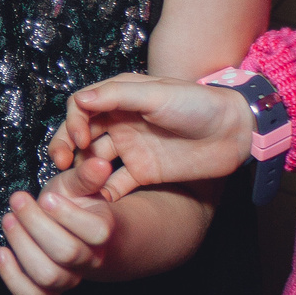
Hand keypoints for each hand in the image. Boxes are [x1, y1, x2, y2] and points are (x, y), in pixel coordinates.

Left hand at [0, 172, 114, 294]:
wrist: (69, 231)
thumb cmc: (72, 204)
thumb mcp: (76, 186)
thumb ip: (85, 177)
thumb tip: (100, 163)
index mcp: (102, 231)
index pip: (95, 232)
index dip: (67, 215)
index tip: (45, 197)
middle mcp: (90, 260)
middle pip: (67, 252)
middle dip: (36, 224)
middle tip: (17, 200)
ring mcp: (69, 278)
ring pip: (48, 275)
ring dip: (22, 246)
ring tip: (8, 220)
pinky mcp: (47, 291)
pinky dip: (12, 277)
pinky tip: (1, 251)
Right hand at [49, 75, 251, 203]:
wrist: (233, 131)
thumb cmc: (198, 104)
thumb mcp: (156, 93)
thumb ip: (117, 96)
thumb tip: (79, 101)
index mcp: (120, 98)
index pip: (81, 107)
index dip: (73, 122)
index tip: (80, 138)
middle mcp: (120, 122)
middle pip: (80, 135)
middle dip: (65, 147)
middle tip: (61, 164)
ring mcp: (130, 148)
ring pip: (92, 161)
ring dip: (83, 171)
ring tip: (84, 182)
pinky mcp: (141, 172)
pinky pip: (115, 185)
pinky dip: (103, 193)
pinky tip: (100, 200)